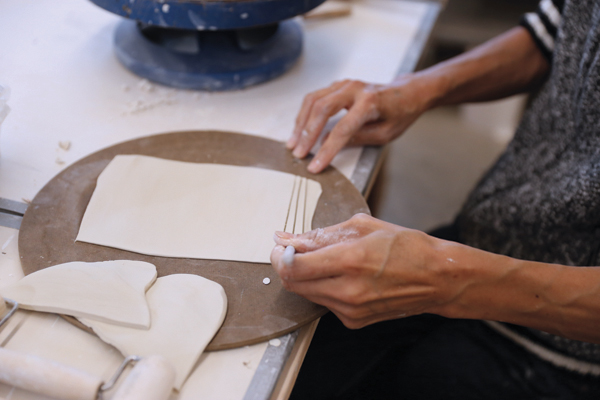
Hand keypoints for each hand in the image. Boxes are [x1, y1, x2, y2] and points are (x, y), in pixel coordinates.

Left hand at [270, 214, 460, 327]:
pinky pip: (324, 303)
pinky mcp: (353, 321)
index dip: (279, 256)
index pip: (294, 266)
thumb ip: (320, 235)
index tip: (280, 246)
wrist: (437, 279)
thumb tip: (287, 238)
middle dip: (286, 266)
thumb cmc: (406, 247)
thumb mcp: (363, 227)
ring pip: (306, 294)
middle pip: (294, 283)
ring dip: (304, 277)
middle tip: (293, 251)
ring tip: (323, 261)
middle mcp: (348, 290)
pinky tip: (340, 277)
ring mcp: (350, 310)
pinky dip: (322, 288)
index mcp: (350, 260)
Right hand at [287, 76, 431, 172]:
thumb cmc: (400, 114)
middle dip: (307, 134)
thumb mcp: (385, 134)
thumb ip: (356, 138)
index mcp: (370, 103)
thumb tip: (326, 144)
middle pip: (321, 110)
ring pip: (313, 100)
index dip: (326, 150)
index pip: (342, 130)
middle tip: (298, 154)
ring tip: (293, 143)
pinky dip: (305, 113)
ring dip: (300, 123)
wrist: (408, 92)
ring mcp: (345, 84)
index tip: (314, 166)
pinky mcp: (339, 85)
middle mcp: (355, 89)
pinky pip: (316, 97)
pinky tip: (300, 128)